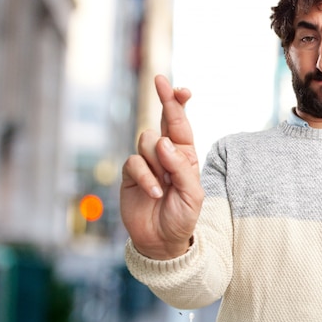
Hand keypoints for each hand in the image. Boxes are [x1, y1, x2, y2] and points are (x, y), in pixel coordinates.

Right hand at [120, 75, 203, 259]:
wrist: (161, 241)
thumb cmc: (182, 217)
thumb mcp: (192, 195)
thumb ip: (181, 168)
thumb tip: (164, 141)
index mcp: (185, 155)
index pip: (182, 124)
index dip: (179, 103)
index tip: (180, 88)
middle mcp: (166, 154)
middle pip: (164, 120)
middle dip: (165, 99)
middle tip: (161, 80)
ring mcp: (147, 162)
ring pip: (147, 140)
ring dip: (157, 160)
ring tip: (164, 186)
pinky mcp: (130, 174)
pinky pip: (134, 162)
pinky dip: (144, 176)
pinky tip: (154, 193)